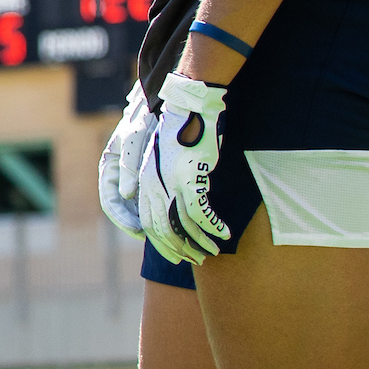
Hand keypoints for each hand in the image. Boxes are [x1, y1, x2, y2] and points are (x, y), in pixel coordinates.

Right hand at [97, 81, 154, 239]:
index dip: (123, 220)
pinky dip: (161, 209)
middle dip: (139, 226)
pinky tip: (176, 217)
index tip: (140, 232)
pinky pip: (152, 198)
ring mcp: (134, 175)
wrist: (163, 101)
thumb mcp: (136, 137)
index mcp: (110, 167)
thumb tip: (124, 193)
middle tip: (157, 239)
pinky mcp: (150, 174)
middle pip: (124, 209)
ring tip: (169, 233)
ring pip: (139, 206)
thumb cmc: (146, 116)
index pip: (110, 202)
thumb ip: (129, 164)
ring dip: (151, 220)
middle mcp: (119, 174)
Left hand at [137, 71, 229, 266]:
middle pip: (163, 230)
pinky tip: (223, 234)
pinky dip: (212, 226)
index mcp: (144, 182)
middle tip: (195, 260)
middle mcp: (154, 186)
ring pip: (182, 225)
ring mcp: (172, 184)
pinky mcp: (191, 178)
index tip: (175, 256)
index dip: (162, 243)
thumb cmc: (177, 131)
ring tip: (212, 252)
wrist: (188, 107)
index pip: (149, 223)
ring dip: (199, 242)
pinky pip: (201, 212)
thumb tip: (149, 199)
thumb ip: (154, 180)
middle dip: (179, 249)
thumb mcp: (160, 157)